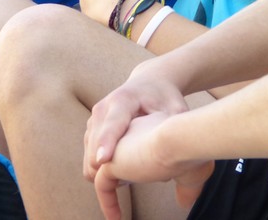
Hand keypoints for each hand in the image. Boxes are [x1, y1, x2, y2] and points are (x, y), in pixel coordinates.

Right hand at [84, 61, 189, 182]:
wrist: (149, 83)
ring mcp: (93, 121)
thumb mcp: (176, 109)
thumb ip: (178, 130)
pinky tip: (125, 171)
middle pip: (94, 147)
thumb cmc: (165, 98)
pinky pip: (90, 160)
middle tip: (133, 184)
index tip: (104, 161)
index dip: (107, 142)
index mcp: (123, 100)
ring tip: (132, 179)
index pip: (112, 123)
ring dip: (105, 175)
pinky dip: (103, 171)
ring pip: (89, 159)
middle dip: (106, 171)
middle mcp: (102, 109)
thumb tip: (177, 167)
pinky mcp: (91, 131)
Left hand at [92, 112, 214, 219]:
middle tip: (125, 193)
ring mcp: (118, 147)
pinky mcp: (110, 162)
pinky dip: (108, 203)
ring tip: (115, 209)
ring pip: (105, 169)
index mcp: (148, 128)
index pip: (137, 146)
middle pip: (118, 156)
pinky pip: (102, 185)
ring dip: (108, 188)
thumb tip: (185, 202)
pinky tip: (116, 218)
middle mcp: (130, 133)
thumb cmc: (191, 152)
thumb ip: (186, 186)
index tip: (148, 176)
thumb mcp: (193, 172)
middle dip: (119, 175)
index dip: (139, 163)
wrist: (180, 141)